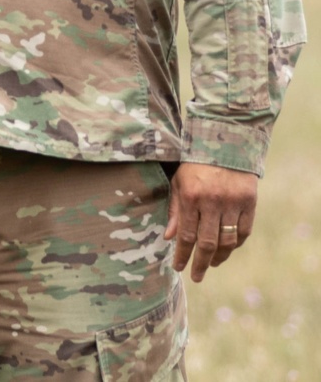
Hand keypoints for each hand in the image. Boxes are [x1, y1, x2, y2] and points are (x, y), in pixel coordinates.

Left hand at [165, 162, 256, 281]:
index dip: (182, 254)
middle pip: (207, 243)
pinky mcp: (249, 202)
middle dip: (200, 263)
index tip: (178, 268)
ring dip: (218, 257)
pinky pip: (243, 232)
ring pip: (227, 241)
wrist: (225, 142)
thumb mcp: (179, 181)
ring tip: (210, 264)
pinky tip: (226, 250)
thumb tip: (169, 238)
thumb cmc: (195, 163)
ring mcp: (233, 202)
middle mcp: (212, 201)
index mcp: (191, 195)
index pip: (186, 234)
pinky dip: (235, 244)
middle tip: (196, 276)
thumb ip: (175, 209)